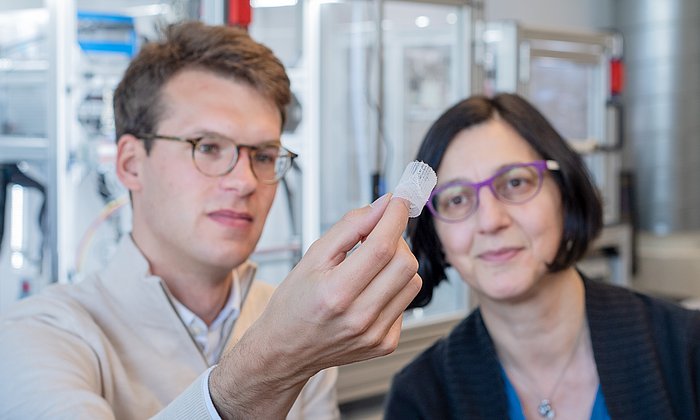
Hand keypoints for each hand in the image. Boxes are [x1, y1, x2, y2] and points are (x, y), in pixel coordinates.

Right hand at [211, 194, 420, 417]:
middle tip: (378, 234)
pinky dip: (394, 288)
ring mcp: (375, 334)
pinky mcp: (385, 344)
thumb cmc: (293, 304)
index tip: (398, 202)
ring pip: (412, 282)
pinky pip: (406, 303)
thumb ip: (349, 227)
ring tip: (372, 263)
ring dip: (398, 263)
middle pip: (405, 264)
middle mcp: (359, 318)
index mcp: (336, 293)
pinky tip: (371, 289)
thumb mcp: (312, 257)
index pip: (382, 246)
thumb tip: (382, 205)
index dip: (395, 218)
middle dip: (397, 239)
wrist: (284, 351)